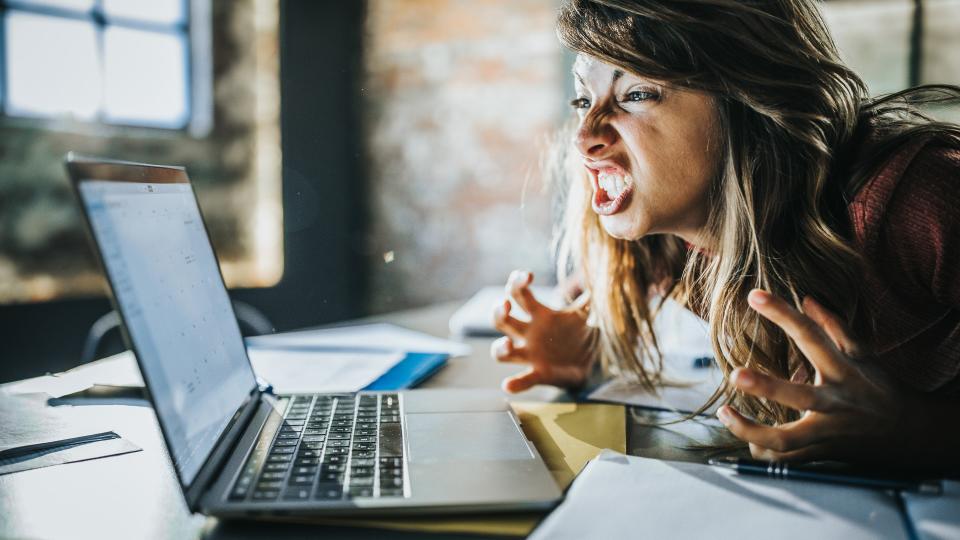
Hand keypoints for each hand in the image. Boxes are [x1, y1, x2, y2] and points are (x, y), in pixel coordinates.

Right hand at [490, 270, 595, 392]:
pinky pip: (522, 379)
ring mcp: (530, 355)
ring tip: (508, 345)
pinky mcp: (538, 374)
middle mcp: (528, 334)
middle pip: (501, 320)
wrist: (588, 363)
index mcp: (539, 316)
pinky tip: (508, 385)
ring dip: (500, 348)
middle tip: (505, 305)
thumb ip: (589, 297)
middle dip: (498, 311)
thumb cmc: (578, 335)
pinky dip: (514, 384)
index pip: (519, 294)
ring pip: (501, 352)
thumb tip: (601, 275)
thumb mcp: (584, 315)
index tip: (528, 276)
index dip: (517, 282)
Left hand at [716, 289, 913, 462]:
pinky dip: (764, 452)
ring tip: (724, 412)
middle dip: (766, 387)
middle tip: (735, 374)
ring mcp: (828, 431)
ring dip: (751, 430)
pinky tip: (748, 440)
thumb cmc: (880, 387)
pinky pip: (787, 459)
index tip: (754, 295)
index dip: (783, 314)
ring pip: (787, 439)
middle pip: (799, 397)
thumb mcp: (864, 354)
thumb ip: (834, 326)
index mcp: (843, 370)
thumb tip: (806, 299)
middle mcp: (835, 402)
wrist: (912, 434)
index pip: (810, 336)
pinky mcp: (822, 453)